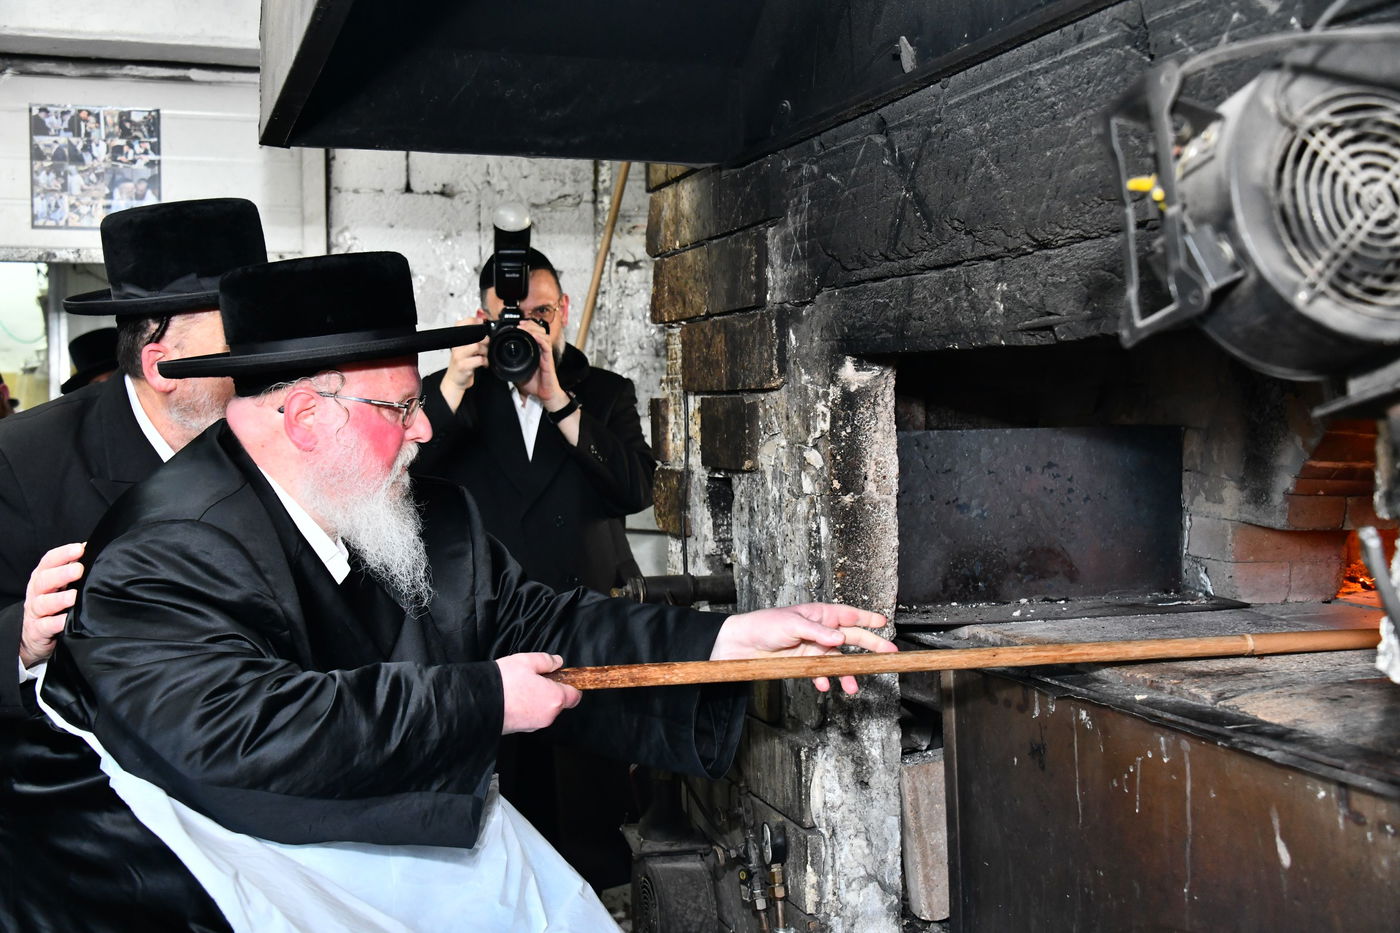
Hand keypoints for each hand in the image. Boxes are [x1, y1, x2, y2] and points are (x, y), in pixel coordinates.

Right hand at [19, 541, 85, 667]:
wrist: (34, 635)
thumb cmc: (54, 604)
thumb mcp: (61, 585)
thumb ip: (74, 570)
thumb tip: (96, 551)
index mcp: (42, 577)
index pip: (49, 561)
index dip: (63, 554)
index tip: (80, 548)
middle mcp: (36, 592)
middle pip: (44, 580)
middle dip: (61, 574)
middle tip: (79, 570)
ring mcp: (35, 612)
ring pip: (43, 603)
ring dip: (58, 599)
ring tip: (73, 596)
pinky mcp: (37, 630)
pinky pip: (44, 626)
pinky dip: (55, 623)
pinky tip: (65, 620)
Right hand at [444, 313, 490, 393]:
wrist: (455, 380)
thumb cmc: (462, 362)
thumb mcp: (467, 346)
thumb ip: (474, 332)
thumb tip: (481, 314)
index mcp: (456, 338)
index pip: (462, 322)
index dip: (474, 320)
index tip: (481, 322)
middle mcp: (456, 345)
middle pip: (475, 335)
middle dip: (485, 340)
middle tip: (486, 346)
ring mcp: (458, 355)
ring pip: (477, 346)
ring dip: (485, 352)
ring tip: (484, 356)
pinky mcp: (462, 365)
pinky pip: (479, 359)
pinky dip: (485, 362)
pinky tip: (483, 363)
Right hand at [495, 652, 582, 733]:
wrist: (478, 704)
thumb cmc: (504, 683)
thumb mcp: (526, 661)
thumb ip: (546, 660)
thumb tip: (557, 662)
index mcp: (555, 698)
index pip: (575, 695)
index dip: (570, 684)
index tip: (561, 677)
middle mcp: (548, 715)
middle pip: (558, 702)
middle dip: (550, 690)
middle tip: (535, 678)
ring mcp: (534, 725)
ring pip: (543, 709)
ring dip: (537, 699)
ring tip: (520, 686)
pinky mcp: (521, 730)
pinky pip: (531, 716)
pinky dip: (526, 707)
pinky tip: (514, 697)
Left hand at [512, 321, 564, 407]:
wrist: (544, 395)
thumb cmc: (534, 385)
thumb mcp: (518, 372)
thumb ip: (511, 366)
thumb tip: (499, 363)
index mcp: (535, 351)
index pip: (534, 333)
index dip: (527, 326)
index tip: (518, 324)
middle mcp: (541, 351)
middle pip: (540, 330)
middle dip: (530, 324)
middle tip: (520, 324)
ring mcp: (546, 355)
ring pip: (544, 335)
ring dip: (534, 330)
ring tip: (525, 328)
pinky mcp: (549, 360)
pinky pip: (547, 346)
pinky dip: (541, 340)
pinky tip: (535, 337)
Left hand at [710, 603, 895, 693]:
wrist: (741, 646)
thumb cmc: (763, 625)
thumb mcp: (791, 624)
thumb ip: (817, 632)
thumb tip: (839, 638)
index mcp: (819, 615)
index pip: (848, 615)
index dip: (867, 618)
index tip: (884, 622)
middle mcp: (819, 631)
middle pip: (851, 638)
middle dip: (870, 646)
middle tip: (889, 654)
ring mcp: (813, 648)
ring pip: (838, 661)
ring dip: (847, 673)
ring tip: (853, 686)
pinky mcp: (804, 664)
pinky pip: (821, 673)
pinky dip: (824, 680)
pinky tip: (823, 686)